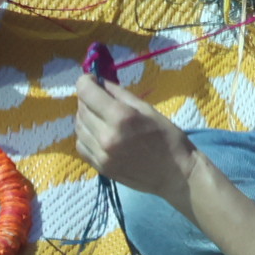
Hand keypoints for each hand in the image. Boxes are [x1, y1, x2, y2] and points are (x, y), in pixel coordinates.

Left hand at [71, 73, 201, 200]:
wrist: (175, 174)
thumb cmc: (168, 137)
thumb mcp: (147, 108)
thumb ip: (119, 94)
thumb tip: (100, 83)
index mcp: (120, 117)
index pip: (86, 92)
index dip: (86, 81)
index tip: (92, 80)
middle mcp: (106, 136)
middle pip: (81, 109)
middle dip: (87, 98)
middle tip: (99, 97)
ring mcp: (101, 155)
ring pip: (78, 127)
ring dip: (85, 117)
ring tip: (99, 116)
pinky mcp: (100, 168)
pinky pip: (81, 146)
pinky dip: (85, 135)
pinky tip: (98, 133)